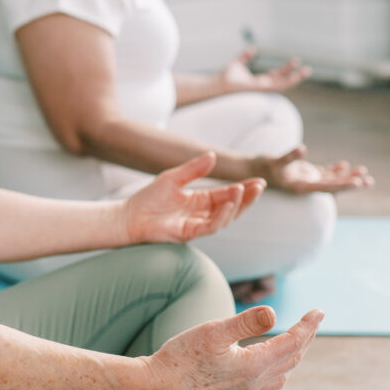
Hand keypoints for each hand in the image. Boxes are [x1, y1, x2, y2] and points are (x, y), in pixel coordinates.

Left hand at [123, 152, 265, 245]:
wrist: (129, 215)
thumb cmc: (149, 198)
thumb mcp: (173, 177)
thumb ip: (194, 169)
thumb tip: (213, 155)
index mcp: (200, 200)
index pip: (227, 194)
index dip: (243, 189)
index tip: (259, 181)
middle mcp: (202, 213)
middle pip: (232, 207)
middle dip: (247, 198)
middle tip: (260, 186)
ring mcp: (197, 224)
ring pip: (225, 218)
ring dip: (236, 206)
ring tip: (243, 191)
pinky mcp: (189, 233)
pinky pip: (210, 227)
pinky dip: (221, 216)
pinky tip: (228, 204)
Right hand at [134, 305, 322, 389]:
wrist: (158, 388)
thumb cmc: (181, 358)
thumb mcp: (211, 332)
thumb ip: (244, 323)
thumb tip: (273, 313)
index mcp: (254, 366)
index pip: (293, 344)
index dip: (308, 326)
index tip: (318, 311)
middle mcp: (255, 381)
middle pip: (293, 358)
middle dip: (306, 337)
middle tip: (313, 318)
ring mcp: (245, 388)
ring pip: (283, 370)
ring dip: (296, 352)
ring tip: (298, 335)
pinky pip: (270, 379)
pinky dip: (280, 364)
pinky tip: (270, 357)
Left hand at [217, 47, 310, 94]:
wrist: (218, 83)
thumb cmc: (225, 76)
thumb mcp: (238, 63)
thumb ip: (245, 57)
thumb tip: (252, 49)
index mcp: (259, 81)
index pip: (276, 76)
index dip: (286, 69)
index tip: (296, 61)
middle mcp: (263, 86)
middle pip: (283, 81)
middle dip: (295, 76)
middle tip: (307, 69)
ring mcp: (262, 88)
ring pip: (283, 85)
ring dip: (295, 78)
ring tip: (306, 71)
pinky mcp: (261, 88)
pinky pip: (277, 86)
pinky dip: (287, 81)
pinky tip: (295, 76)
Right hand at [255, 145, 373, 193]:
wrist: (251, 170)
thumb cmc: (262, 167)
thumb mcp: (275, 161)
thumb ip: (289, 156)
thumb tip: (303, 149)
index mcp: (301, 187)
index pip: (327, 187)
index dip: (343, 184)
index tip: (358, 183)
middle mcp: (306, 185)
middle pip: (333, 185)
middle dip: (351, 182)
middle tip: (369, 181)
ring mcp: (306, 180)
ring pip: (331, 179)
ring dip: (346, 176)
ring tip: (364, 172)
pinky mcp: (304, 174)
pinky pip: (322, 173)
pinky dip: (334, 169)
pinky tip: (344, 164)